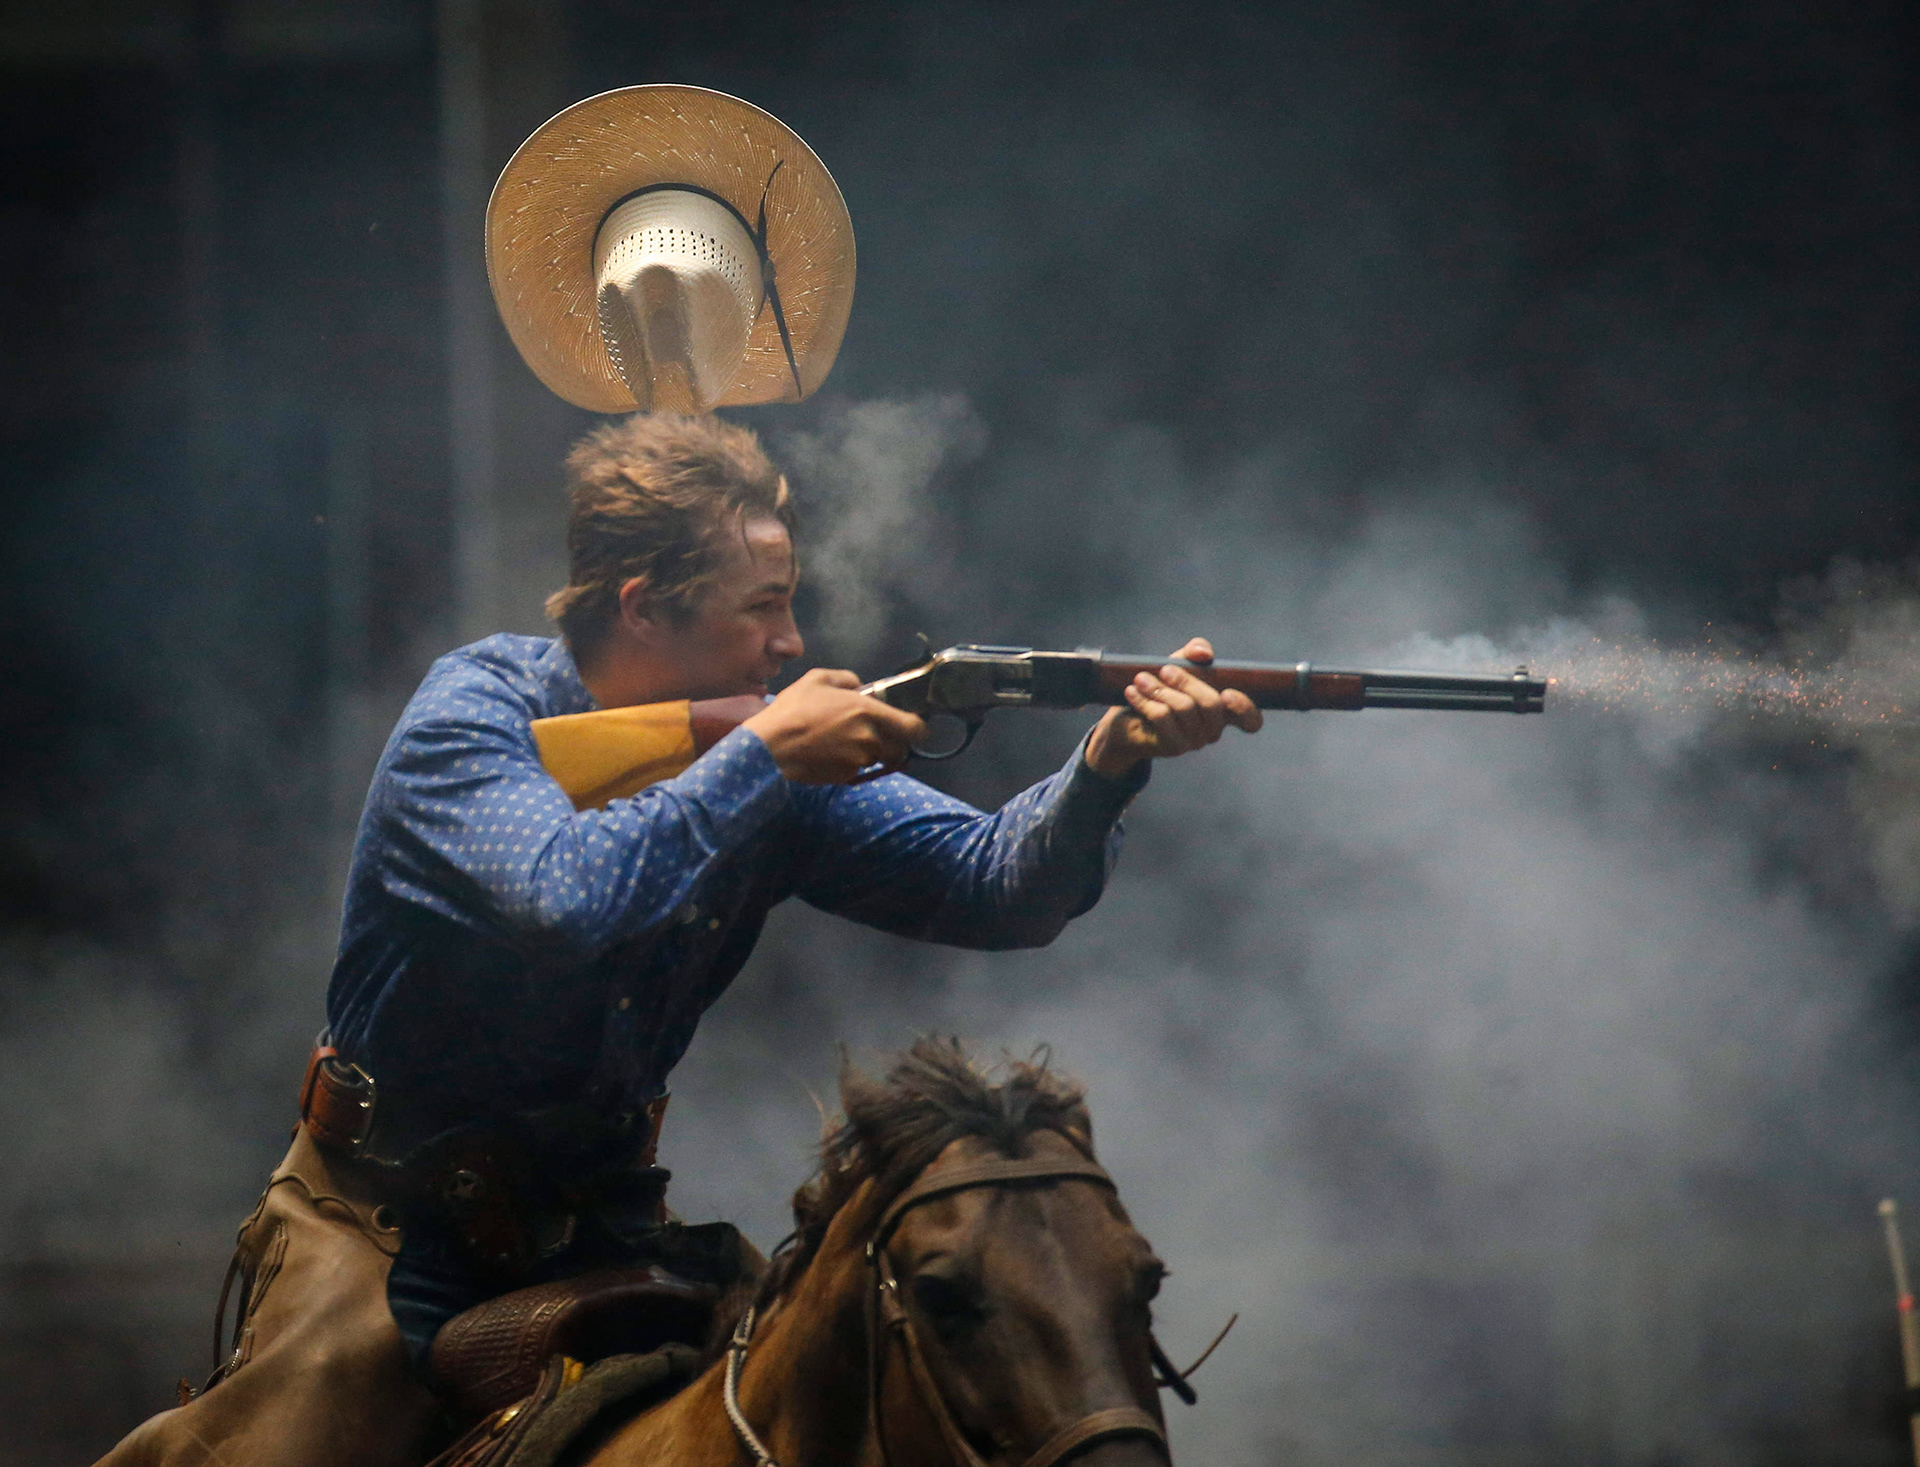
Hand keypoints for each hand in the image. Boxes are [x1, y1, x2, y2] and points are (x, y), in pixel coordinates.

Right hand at [743, 668, 928, 784]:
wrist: (770, 747)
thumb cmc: (793, 709)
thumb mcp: (817, 679)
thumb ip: (846, 678)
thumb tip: (860, 685)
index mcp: (867, 711)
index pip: (913, 727)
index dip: (917, 729)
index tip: (911, 728)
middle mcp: (869, 738)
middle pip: (898, 748)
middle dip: (890, 743)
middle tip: (870, 735)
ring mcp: (859, 760)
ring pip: (876, 759)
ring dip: (868, 753)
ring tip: (842, 743)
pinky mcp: (846, 777)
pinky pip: (858, 771)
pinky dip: (850, 765)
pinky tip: (830, 755)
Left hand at [1083, 637, 1263, 777]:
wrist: (1126, 720)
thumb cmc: (1160, 689)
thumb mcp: (1178, 665)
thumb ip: (1194, 652)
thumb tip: (1204, 654)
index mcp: (1223, 711)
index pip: (1251, 721)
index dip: (1245, 708)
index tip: (1227, 693)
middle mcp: (1213, 729)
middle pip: (1212, 704)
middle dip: (1187, 681)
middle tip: (1165, 668)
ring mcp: (1195, 741)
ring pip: (1185, 708)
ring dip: (1160, 688)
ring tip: (1141, 678)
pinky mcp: (1173, 746)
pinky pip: (1163, 717)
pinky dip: (1146, 699)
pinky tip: (1132, 691)